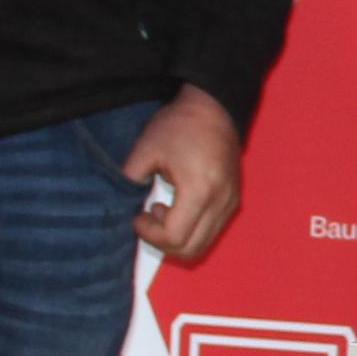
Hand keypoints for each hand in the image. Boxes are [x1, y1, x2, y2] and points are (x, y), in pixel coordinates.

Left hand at [122, 86, 243, 260]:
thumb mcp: (145, 149)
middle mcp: (221, 202)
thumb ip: (130, 180)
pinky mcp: (234, 199)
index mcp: (199, 190)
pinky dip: (192, 229)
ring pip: (204, 243)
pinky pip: (212, 230)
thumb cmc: (179, 125)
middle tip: (147, 219)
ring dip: (178, 238)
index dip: (150, 234)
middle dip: (163, 242)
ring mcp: (231, 202)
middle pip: (192, 249)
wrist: (214, 106)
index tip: (137, 216)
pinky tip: (179, 206)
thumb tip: (123, 204)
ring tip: (163, 211)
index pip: (175, 237)